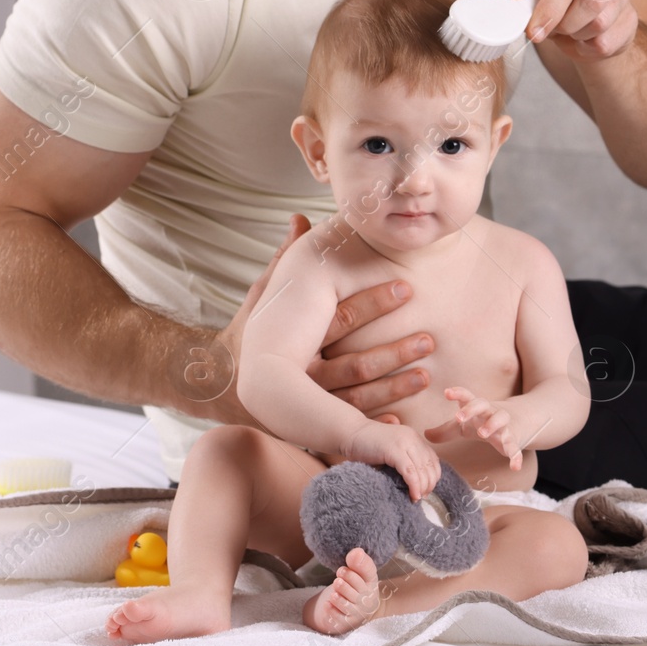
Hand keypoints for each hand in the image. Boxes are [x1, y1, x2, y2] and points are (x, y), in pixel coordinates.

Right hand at [205, 215, 430, 426]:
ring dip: (394, 387)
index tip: (405, 289)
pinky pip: (348, 427)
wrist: (218, 384)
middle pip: (353, 364)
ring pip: (357, 398)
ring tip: (425, 373)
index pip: (341, 319)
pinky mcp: (313, 425)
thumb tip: (300, 219)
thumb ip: (284, 260)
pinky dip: (374, 423)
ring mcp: (308, 402)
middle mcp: (300, 372)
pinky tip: (401, 421)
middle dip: (393, 352)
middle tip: (428, 338)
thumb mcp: (263, 295)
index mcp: (294, 337)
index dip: (374, 303)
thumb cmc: (250, 332)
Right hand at [343, 418, 439, 501]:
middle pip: (430, 467)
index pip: (433, 461)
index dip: (433, 478)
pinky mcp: (394, 450)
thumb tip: (417, 485)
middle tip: (421, 496)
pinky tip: (412, 495)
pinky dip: (414, 486)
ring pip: (422, 471)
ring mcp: (404, 442)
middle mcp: (412, 438)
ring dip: (422, 488)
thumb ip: (406, 462)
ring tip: (416, 497)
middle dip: (429, 485)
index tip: (425, 490)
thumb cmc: (367, 446)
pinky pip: (410, 472)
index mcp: (414, 438)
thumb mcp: (392, 451)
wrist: (349, 433)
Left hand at [423, 387, 523, 469]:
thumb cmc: (481, 422)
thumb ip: (444, 430)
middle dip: (471, 409)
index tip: (446, 392)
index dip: (457, 393)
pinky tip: (515, 467)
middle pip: (482, 404)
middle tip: (458, 418)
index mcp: (476, 407)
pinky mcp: (513, 439)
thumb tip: (425, 435)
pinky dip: (516, 456)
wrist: (515, 421)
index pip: (466, 396)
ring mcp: (503, 424)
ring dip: (492, 425)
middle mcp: (490, 411)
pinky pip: (516, 447)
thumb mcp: (462, 426)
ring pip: (500, 420)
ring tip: (483, 433)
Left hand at [494, 0, 638, 59]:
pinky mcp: (629, 15)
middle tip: (550, 29)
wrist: (570, 15)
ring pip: (600, 24)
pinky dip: (585, 48)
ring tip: (565, 28)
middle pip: (592, 3)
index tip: (534, 32)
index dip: (549, 11)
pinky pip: (606, 42)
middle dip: (565, 25)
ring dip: (574, 36)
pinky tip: (579, 38)